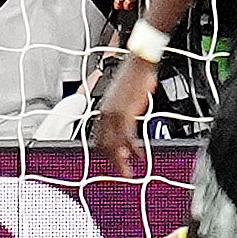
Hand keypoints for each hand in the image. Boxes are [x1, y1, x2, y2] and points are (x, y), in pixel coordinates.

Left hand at [91, 48, 159, 174]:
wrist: (138, 62)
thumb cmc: (133, 78)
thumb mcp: (124, 99)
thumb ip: (123, 115)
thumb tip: (128, 129)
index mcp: (102, 111)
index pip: (97, 138)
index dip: (103, 154)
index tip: (109, 164)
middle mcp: (104, 114)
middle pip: (103, 146)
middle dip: (111, 163)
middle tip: (119, 175)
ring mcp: (114, 114)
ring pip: (114, 146)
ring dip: (121, 162)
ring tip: (128, 173)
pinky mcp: (126, 113)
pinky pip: (128, 138)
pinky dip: (134, 150)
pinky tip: (139, 156)